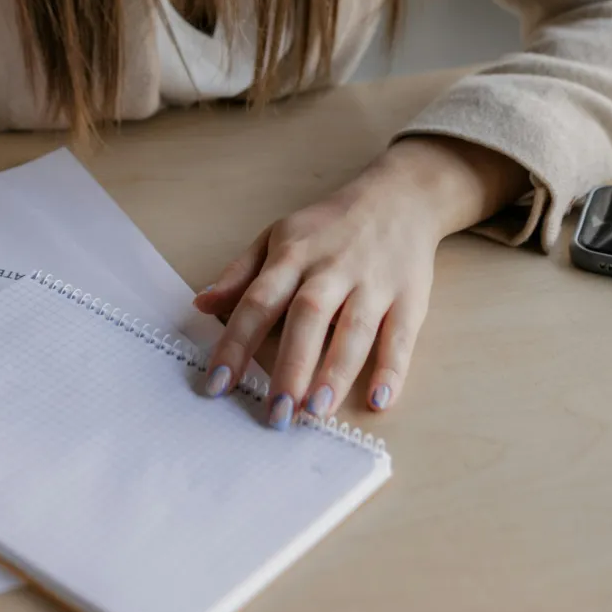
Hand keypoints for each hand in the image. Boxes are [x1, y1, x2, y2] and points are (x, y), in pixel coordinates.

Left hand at [192, 136, 527, 427]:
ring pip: (354, 329)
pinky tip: (378, 401)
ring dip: (336, 372)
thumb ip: (241, 273)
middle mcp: (331, 269)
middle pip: (307, 317)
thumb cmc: (329, 225)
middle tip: (275, 414)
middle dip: (290, 366)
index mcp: (292, 255)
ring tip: (316, 411)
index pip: (258, 301)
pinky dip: (392, 369)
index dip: (236, 343)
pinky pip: (401, 336)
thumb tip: (202, 305)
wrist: (399, 196)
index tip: (216, 384)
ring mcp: (372, 283)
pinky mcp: (409, 298)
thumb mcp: (278, 236)